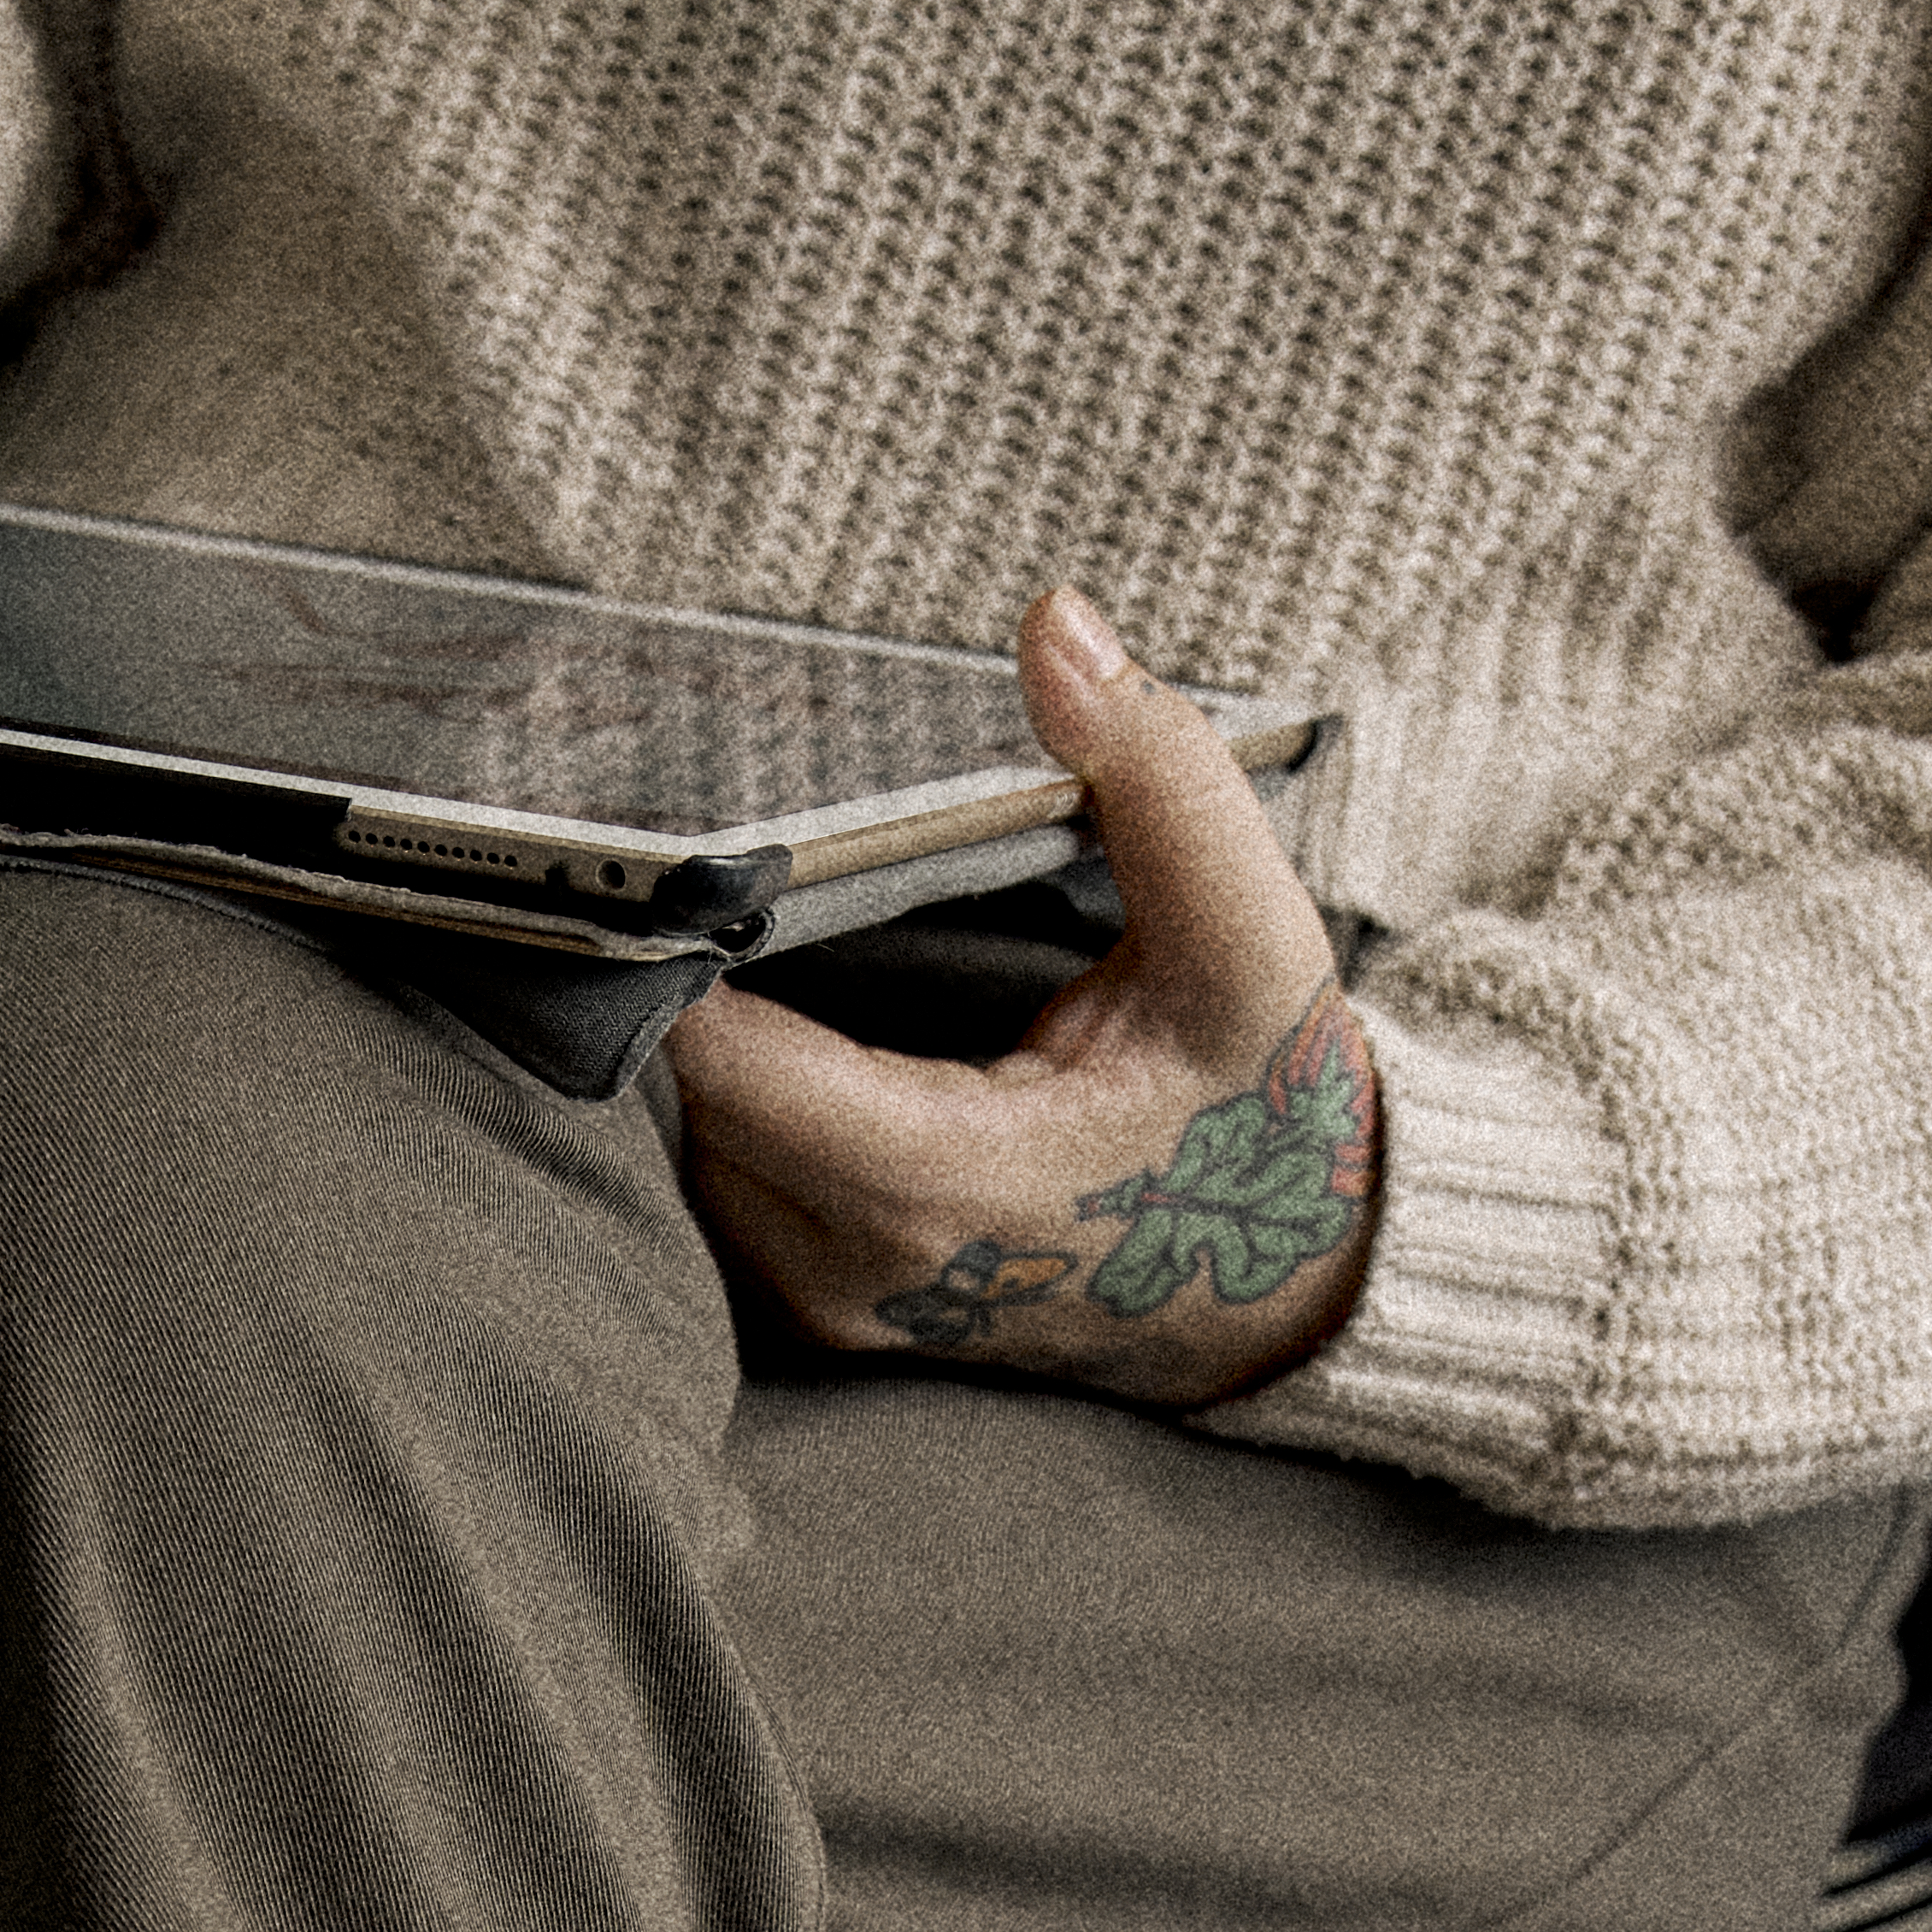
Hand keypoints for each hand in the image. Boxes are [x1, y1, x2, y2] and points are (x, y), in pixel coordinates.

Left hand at [669, 587, 1379, 1406]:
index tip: (653, 849)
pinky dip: (707, 1092)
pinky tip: (733, 995)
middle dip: (664, 978)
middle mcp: (858, 1263)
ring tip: (695, 910)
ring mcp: (823, 1299)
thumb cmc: (1258, 1110)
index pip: (730, 1075)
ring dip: (677, 1034)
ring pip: (673, 1151)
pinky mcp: (810, 1302)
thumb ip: (1160, 782)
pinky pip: (706, 1183)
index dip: (671, 958)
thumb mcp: (1248, 940)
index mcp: (949, 1182)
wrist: (1278, 1277)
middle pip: (675, 1104)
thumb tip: (1059, 629)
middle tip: (665, 847)